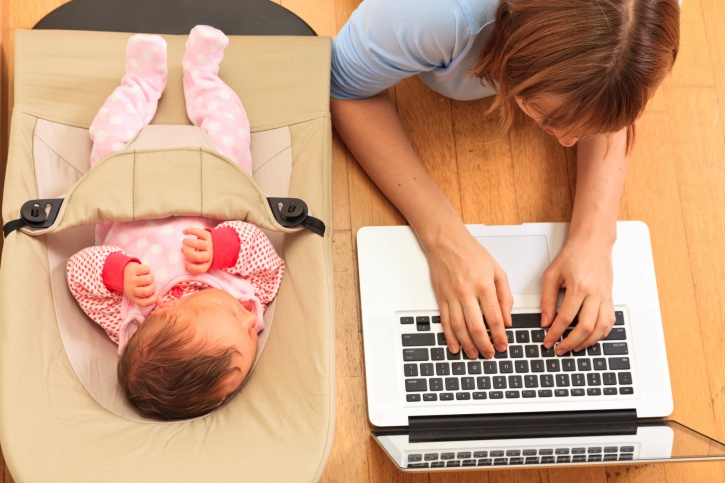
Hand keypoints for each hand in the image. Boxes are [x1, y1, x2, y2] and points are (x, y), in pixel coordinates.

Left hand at [123, 262, 156, 306]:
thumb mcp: (139, 292)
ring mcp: (131, 279)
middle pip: (146, 291)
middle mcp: (130, 289)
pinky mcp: (133, 270)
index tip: (155, 294)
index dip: (153, 299)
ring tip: (148, 277)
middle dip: (153, 287)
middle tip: (151, 284)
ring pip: (148, 280)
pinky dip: (148, 270)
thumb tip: (160, 301)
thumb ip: (150, 297)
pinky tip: (144, 271)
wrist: (123, 271)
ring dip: (151, 278)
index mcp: (132, 296)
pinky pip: (146, 270)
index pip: (143, 303)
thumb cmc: (135, 283)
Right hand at [182, 227, 213, 273]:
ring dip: (188, 242)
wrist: (222, 244)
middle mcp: (209, 255)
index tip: (185, 263)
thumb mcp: (206, 261)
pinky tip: (184, 232)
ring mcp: (209, 244)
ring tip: (184, 241)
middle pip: (198, 257)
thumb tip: (184, 262)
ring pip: (198, 244)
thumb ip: (197, 263)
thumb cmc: (208, 254)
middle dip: (188, 253)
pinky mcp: (208, 235)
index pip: (201, 269)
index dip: (191, 267)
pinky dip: (190, 231)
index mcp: (208, 263)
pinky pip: (198, 232)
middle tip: (182, 249)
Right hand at [425, 229, 512, 358]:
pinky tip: (455, 346)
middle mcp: (466, 292)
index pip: (494, 318)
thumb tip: (507, 319)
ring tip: (474, 354)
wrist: (445, 241)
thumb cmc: (471, 252)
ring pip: (459, 328)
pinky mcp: (441, 298)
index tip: (503, 345)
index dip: (500, 336)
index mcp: (483, 285)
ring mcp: (451, 296)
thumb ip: (504, 296)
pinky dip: (449, 337)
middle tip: (490, 354)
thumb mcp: (496, 270)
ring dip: (467, 345)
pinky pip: (445, 322)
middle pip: (476, 327)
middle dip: (484, 345)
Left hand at [541, 237, 614, 354]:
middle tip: (560, 349)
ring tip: (574, 347)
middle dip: (571, 342)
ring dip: (587, 342)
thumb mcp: (551, 274)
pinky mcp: (610, 298)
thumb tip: (545, 321)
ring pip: (601, 328)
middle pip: (586, 327)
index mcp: (579, 287)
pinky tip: (590, 337)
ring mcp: (605, 297)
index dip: (555, 333)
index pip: (565, 318)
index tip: (548, 341)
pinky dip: (601, 334)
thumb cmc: (573, 255)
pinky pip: (610, 321)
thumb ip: (547, 299)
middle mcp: (595, 294)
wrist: (593, 243)